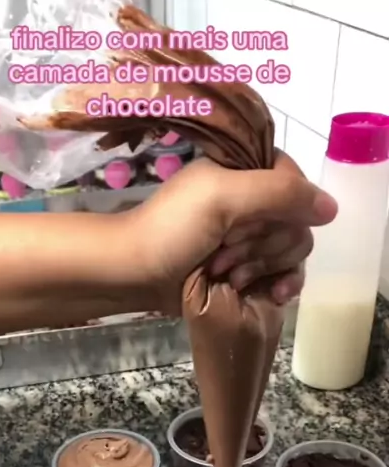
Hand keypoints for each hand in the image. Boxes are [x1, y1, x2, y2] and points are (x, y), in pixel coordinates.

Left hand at [128, 151, 337, 314]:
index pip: (296, 184)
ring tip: (229, 277)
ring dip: (264, 266)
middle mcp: (253, 202)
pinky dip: (280, 285)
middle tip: (226, 253)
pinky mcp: (247, 269)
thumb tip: (332, 209)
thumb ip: (280, 193)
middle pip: (296, 221)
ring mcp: (251, 238)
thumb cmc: (172, 230)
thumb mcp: (223, 197)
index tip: (248, 224)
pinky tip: (274, 295)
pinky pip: (285, 274)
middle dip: (265, 244)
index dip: (283, 209)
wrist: (135, 274)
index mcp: (246, 171)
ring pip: (293, 250)